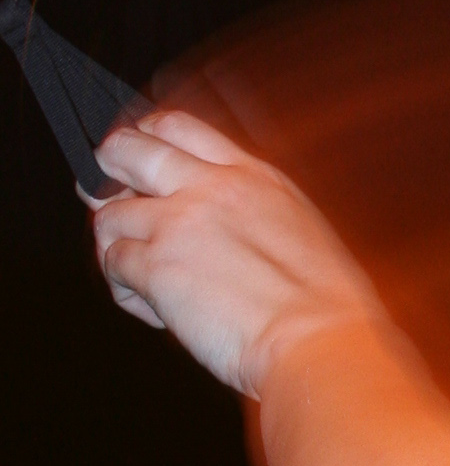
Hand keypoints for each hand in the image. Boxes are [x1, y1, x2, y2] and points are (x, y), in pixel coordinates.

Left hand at [91, 109, 385, 397]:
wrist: (318, 339)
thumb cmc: (325, 303)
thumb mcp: (299, 227)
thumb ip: (251, 208)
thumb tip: (220, 225)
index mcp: (251, 175)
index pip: (178, 126)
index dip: (145, 136)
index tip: (137, 155)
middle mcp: (210, 187)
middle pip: (126, 149)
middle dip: (108, 170)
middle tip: (110, 198)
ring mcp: (178, 223)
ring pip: (109, 214)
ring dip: (115, 245)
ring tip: (141, 278)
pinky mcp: (156, 266)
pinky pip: (113, 264)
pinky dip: (124, 289)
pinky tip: (155, 310)